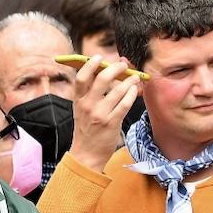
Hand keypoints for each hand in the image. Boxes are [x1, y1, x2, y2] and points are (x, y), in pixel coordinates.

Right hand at [69, 55, 142, 172]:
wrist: (86, 155)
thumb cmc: (86, 130)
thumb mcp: (81, 111)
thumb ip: (89, 93)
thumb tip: (102, 72)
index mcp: (77, 101)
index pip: (81, 77)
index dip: (90, 64)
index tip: (99, 57)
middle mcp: (87, 106)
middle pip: (101, 78)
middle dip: (115, 68)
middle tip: (123, 66)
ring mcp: (99, 115)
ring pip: (117, 90)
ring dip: (129, 81)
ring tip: (135, 78)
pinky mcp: (111, 123)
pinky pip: (125, 103)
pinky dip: (132, 94)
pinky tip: (135, 90)